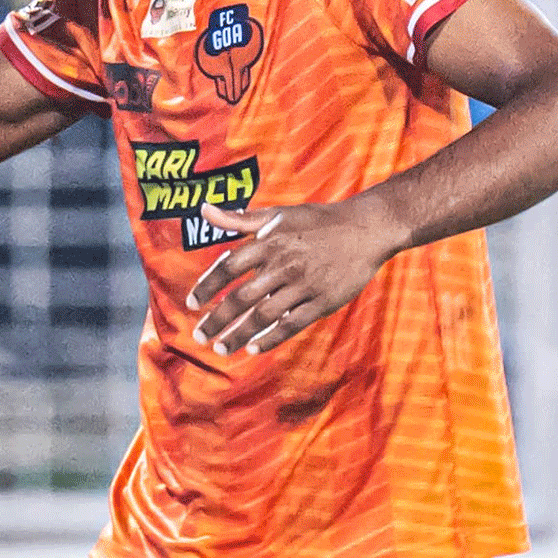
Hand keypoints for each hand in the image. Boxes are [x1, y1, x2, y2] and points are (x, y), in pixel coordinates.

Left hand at [185, 196, 399, 355]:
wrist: (366, 229)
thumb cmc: (318, 221)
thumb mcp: (279, 214)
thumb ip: (240, 219)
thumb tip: (204, 209)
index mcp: (270, 242)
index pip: (228, 266)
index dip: (207, 286)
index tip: (191, 304)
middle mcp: (283, 264)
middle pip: (242, 297)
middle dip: (217, 319)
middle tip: (199, 336)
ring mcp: (304, 285)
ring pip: (264, 316)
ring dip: (239, 334)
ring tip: (221, 348)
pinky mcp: (323, 301)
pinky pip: (292, 325)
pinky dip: (271, 338)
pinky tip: (253, 347)